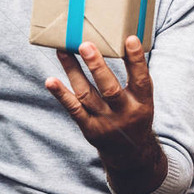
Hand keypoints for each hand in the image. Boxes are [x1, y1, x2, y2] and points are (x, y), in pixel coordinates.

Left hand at [45, 36, 158, 171]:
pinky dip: (61, 95)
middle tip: (85, 45)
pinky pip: (73, 110)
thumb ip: (134, 75)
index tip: (129, 39)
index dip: (136, 60)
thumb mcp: (143, 99)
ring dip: (73, 72)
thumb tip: (122, 39)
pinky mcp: (89, 129)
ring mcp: (105, 122)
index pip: (141, 80)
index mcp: (142, 103)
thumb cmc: (134, 114)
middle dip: (97, 67)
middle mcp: (124, 113)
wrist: (130, 154)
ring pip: (86, 95)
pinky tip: (50, 81)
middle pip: (109, 89)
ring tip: (62, 51)